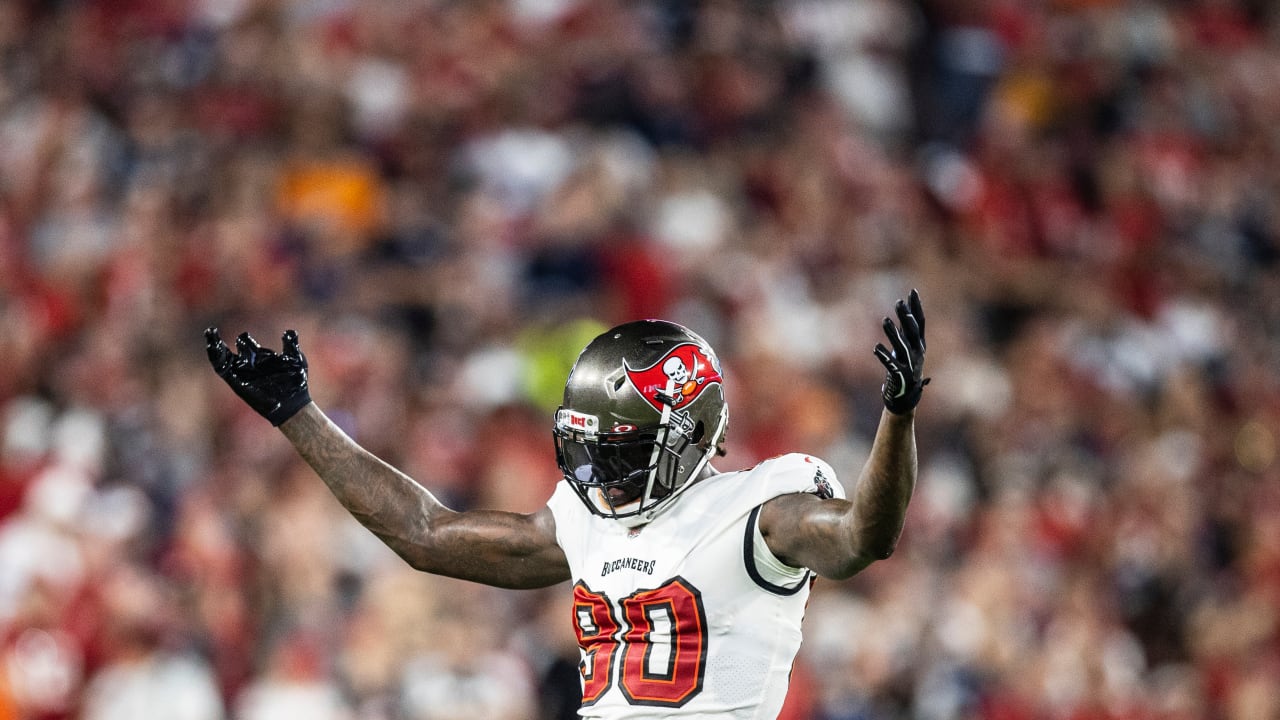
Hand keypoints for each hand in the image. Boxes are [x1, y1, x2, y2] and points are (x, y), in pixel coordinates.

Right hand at [205, 327, 311, 425]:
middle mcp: (249, 364)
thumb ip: (291, 345)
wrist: (292, 403)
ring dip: (215, 346)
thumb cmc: (295, 382)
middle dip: (224, 340)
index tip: (240, 327)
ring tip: (210, 335)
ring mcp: (242, 372)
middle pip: (233, 348)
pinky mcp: (236, 381)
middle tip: (213, 331)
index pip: (245, 344)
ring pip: (223, 357)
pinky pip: (222, 369)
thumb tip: (289, 332)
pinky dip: (215, 358)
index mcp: (261, 357)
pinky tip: (212, 348)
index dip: (241, 337)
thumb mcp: (296, 360)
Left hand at [873, 289, 928, 414]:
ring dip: (893, 334)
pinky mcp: (900, 375)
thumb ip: (905, 330)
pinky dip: (884, 356)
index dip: (916, 307)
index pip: (920, 322)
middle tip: (898, 303)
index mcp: (919, 344)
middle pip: (912, 332)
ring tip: (884, 321)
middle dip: (906, 317)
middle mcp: (917, 352)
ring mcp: (910, 364)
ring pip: (902, 347)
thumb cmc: (904, 367)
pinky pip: (891, 365)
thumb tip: (904, 309)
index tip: (912, 291)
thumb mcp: (906, 346)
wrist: (906, 395)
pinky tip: (876, 348)